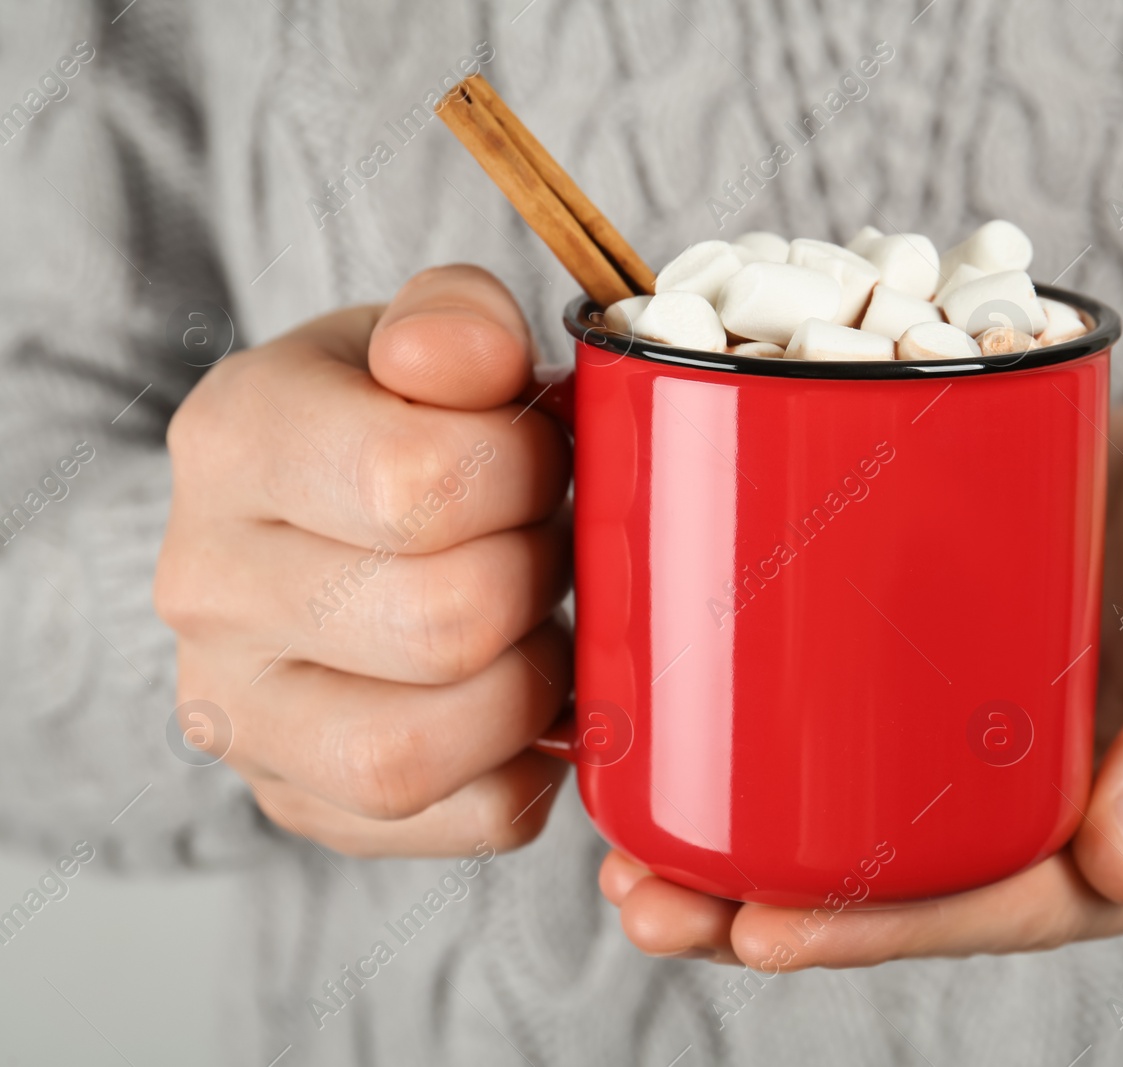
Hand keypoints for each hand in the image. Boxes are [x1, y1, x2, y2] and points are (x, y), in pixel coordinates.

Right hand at [155, 265, 572, 856]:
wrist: (318, 524)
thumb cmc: (392, 425)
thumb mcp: (419, 340)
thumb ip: (457, 322)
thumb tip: (466, 360)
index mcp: (235, 441)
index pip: (414, 481)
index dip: (527, 471)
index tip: (538, 456)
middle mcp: (209, 588)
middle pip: (443, 620)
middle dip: (537, 575)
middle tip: (544, 541)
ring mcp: (243, 715)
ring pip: (425, 749)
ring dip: (531, 682)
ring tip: (532, 621)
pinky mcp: (303, 803)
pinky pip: (469, 818)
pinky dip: (528, 762)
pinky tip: (521, 696)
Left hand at [597, 362, 1122, 965]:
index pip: (1010, 906)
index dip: (883, 929)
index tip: (758, 931)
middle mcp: (1081, 804)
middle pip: (919, 884)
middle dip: (779, 907)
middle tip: (643, 901)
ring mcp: (1022, 738)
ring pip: (879, 820)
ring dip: (755, 844)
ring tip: (629, 851)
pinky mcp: (977, 666)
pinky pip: (876, 725)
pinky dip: (784, 741)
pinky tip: (690, 734)